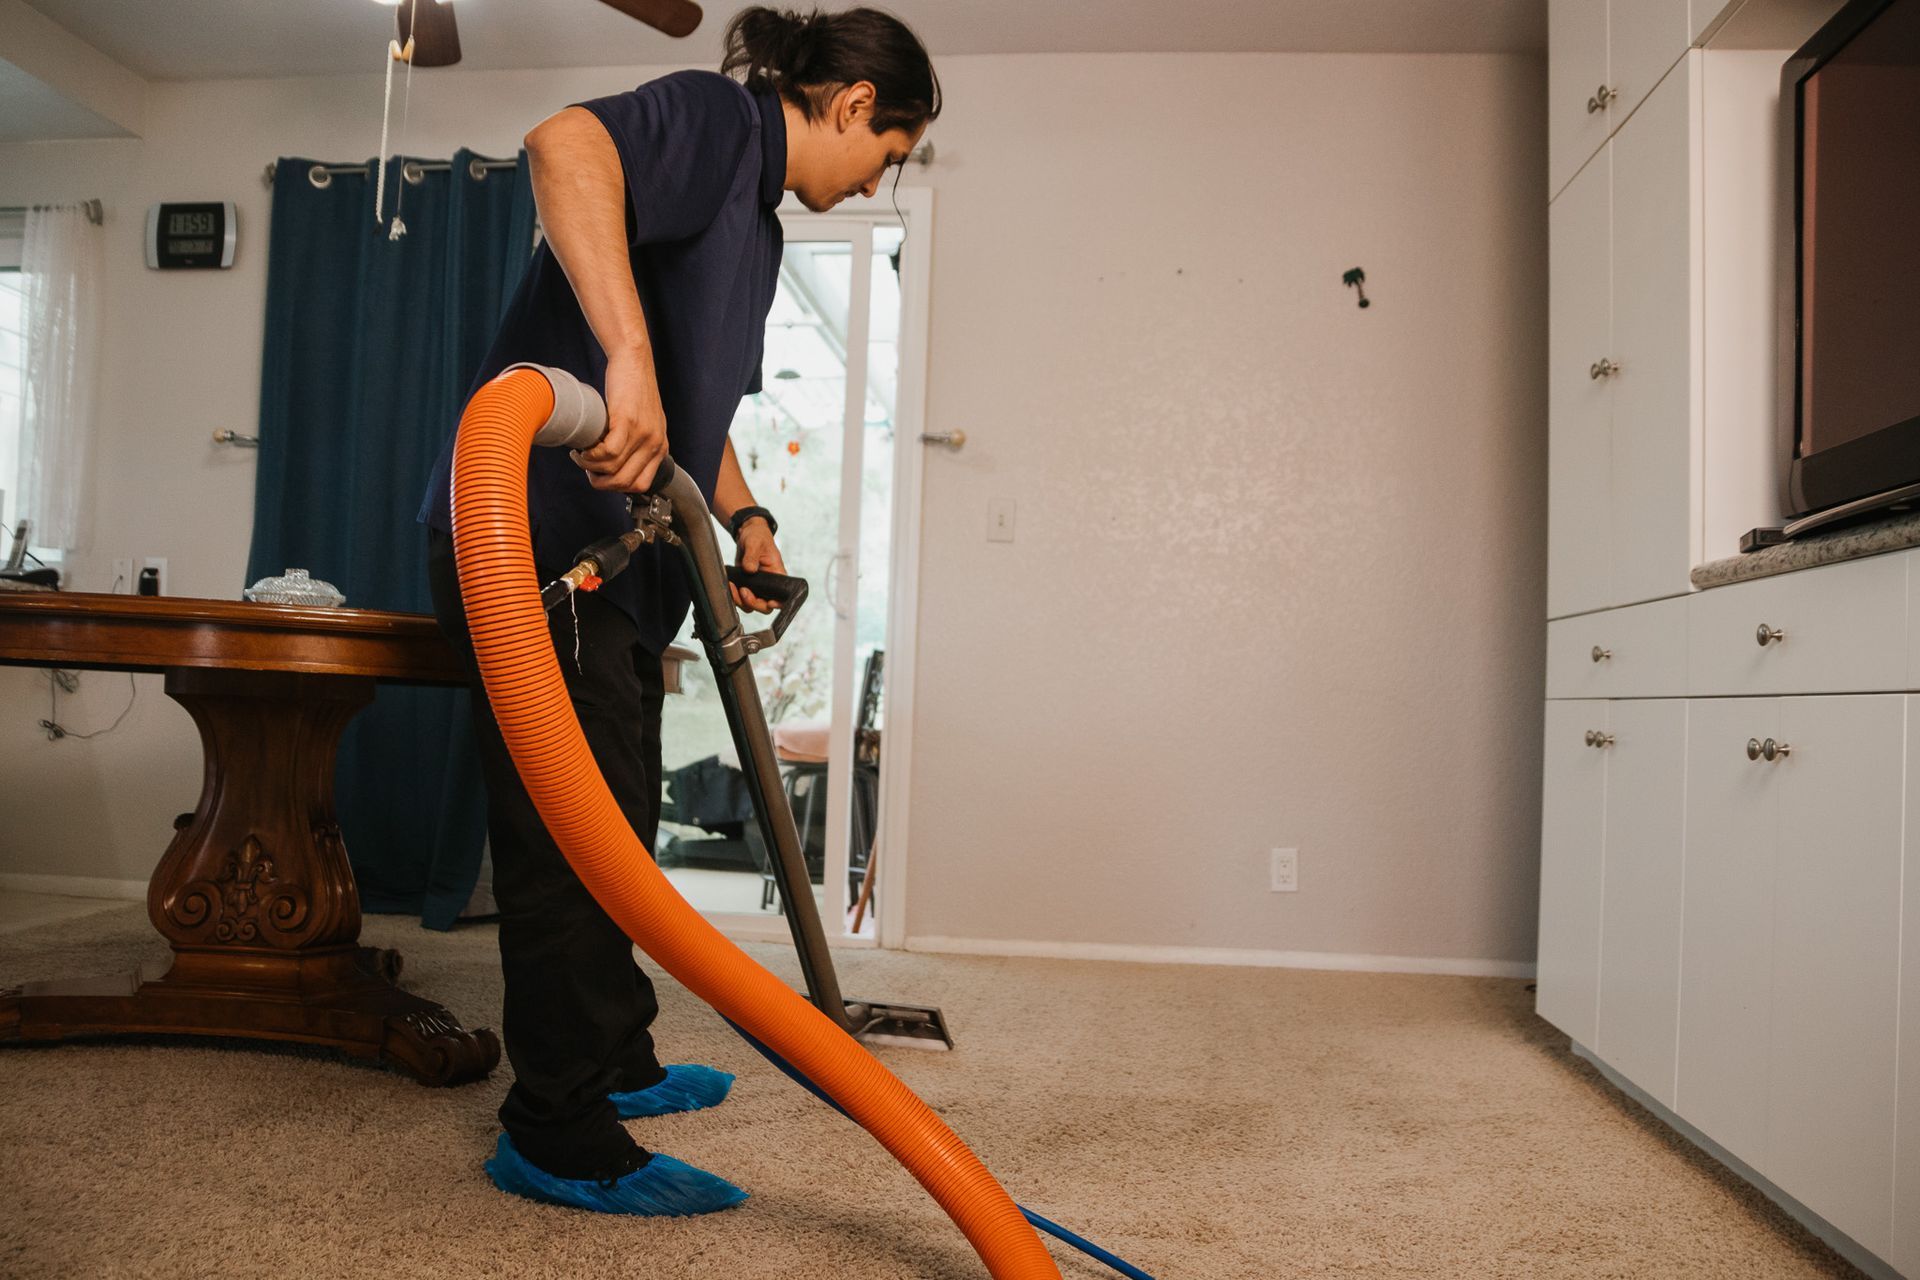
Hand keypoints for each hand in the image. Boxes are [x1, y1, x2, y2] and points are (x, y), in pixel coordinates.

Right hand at [572, 347, 668, 492]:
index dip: (615, 487)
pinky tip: (584, 449)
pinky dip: (591, 456)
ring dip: (590, 467)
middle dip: (600, 482)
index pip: (640, 485)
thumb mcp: (646, 422)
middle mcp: (654, 443)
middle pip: (624, 483)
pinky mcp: (627, 421)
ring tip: (581, 455)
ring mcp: (642, 433)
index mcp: (659, 448)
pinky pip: (609, 453)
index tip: (600, 476)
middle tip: (587, 468)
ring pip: (613, 470)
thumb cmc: (634, 389)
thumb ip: (639, 443)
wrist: (633, 360)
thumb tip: (617, 464)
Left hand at [731, 519, 785, 614]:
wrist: (747, 535)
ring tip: (731, 585)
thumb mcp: (755, 543)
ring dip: (740, 600)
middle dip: (753, 602)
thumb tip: (749, 570)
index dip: (778, 603)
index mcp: (777, 574)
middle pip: (764, 606)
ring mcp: (757, 587)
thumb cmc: (757, 537)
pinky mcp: (746, 586)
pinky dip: (733, 595)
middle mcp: (769, 585)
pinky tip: (729, 584)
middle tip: (743, 590)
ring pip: (750, 605)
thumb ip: (751, 556)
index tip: (770, 603)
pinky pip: (740, 599)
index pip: (783, 595)